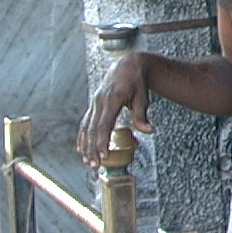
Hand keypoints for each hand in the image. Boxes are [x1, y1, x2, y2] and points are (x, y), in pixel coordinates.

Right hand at [77, 53, 153, 167]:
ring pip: (86, 127)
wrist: (127, 66)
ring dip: (85, 146)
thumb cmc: (137, 83)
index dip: (102, 141)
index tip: (104, 156)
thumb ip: (142, 115)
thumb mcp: (143, 97)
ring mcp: (94, 103)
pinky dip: (82, 137)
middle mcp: (100, 101)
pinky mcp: (93, 105)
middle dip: (92, 148)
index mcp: (112, 99)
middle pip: (93, 129)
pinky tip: (81, 149)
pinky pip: (85, 123)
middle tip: (95, 165)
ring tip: (87, 162)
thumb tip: (150, 130)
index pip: (104, 124)